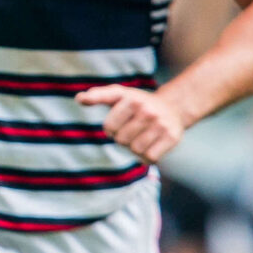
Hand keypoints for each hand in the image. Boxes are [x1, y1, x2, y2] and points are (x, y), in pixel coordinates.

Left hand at [75, 83, 191, 163]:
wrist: (173, 108)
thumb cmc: (137, 104)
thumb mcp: (118, 95)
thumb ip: (98, 95)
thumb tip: (79, 98)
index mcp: (132, 98)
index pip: (109, 127)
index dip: (111, 128)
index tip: (120, 120)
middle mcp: (148, 110)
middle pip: (121, 140)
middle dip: (123, 138)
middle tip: (134, 128)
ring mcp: (161, 123)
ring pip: (135, 150)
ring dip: (135, 147)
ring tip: (143, 135)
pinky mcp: (172, 137)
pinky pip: (150, 157)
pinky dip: (147, 156)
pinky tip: (152, 144)